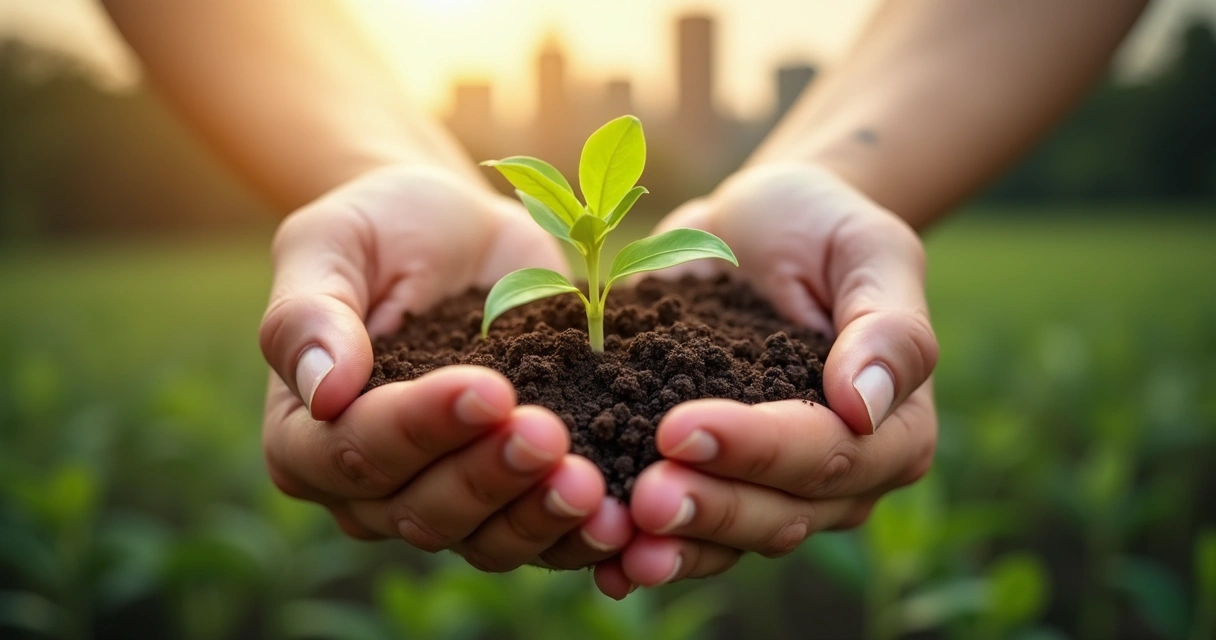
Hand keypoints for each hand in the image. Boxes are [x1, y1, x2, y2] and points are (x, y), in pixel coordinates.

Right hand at [257, 165, 633, 571]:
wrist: (463, 229)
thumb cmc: (383, 228)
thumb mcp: (331, 243)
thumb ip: (308, 313)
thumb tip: (321, 390)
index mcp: (306, 435)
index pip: (354, 451)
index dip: (420, 428)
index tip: (487, 388)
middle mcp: (369, 487)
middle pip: (422, 509)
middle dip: (489, 475)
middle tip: (549, 434)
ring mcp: (446, 499)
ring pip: (484, 538)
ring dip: (538, 517)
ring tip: (591, 485)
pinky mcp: (513, 495)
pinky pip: (543, 538)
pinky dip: (581, 537)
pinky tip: (621, 519)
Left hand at [593, 163, 938, 595]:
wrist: (755, 228)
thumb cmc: (822, 229)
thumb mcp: (869, 250)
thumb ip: (887, 327)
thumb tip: (863, 405)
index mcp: (892, 431)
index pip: (828, 452)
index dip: (757, 448)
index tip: (681, 427)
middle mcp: (839, 479)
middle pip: (779, 514)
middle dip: (708, 506)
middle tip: (642, 496)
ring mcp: (773, 492)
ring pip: (730, 538)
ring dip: (674, 544)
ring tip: (616, 538)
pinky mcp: (714, 486)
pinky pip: (687, 536)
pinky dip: (647, 551)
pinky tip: (603, 561)